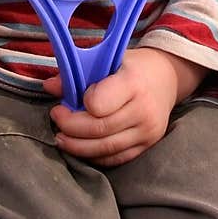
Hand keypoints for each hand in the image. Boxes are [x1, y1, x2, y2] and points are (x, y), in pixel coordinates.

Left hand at [42, 49, 206, 166]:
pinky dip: (94, 155)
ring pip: (105, 148)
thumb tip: (49, 86)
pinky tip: (81, 146)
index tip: (70, 99)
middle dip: (70, 127)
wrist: (167, 78)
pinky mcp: (147, 145)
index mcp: (133, 83)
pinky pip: (115, 159)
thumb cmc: (131, 67)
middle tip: (56, 118)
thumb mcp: (108, 59)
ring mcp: (148, 131)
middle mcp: (143, 110)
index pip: (99, 104)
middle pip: (99, 129)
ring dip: (77, 146)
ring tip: (61, 137)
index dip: (81, 104)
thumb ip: (79, 72)